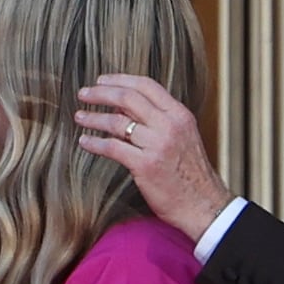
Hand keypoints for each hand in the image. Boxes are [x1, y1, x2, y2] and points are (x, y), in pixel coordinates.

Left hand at [72, 74, 235, 242]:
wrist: (203, 203)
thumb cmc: (189, 172)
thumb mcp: (181, 136)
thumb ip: (157, 119)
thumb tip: (122, 106)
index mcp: (179, 114)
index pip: (146, 85)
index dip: (120, 80)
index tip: (101, 81)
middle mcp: (169, 125)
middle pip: (128, 98)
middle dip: (101, 93)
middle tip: (83, 94)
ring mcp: (158, 144)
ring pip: (117, 122)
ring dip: (93, 118)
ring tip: (80, 117)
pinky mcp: (146, 165)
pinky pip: (113, 148)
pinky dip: (95, 143)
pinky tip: (84, 142)